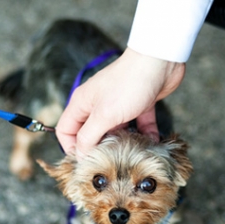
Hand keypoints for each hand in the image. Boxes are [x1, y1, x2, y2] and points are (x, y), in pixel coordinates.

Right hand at [56, 48, 184, 156]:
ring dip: (123, 143)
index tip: (84, 163)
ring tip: (131, 155)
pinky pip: (138, 126)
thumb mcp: (104, 115)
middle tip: (110, 163)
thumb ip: (89, 136)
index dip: (71, 148)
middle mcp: (97, 104)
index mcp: (82, 103)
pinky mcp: (139, 104)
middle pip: (91, 133)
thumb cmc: (128, 84)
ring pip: (115, 131)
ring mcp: (118, 104)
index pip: (65, 130)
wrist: (159, 60)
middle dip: (99, 148)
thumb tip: (80, 155)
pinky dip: (144, 135)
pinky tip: (151, 144)